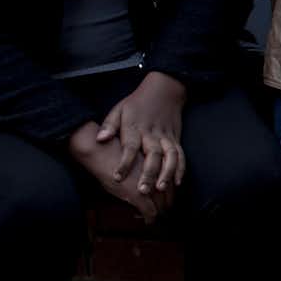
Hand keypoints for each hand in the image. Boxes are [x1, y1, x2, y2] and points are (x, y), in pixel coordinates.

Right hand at [68, 120, 169, 221]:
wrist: (102, 150)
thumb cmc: (115, 153)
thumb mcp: (134, 159)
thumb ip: (141, 169)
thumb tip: (141, 181)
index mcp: (160, 164)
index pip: (169, 183)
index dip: (166, 195)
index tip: (160, 201)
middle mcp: (159, 174)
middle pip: (169, 196)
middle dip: (164, 206)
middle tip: (157, 214)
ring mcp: (151, 185)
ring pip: (161, 205)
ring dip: (157, 213)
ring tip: (150, 218)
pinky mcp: (140, 194)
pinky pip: (150, 211)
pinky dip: (149, 218)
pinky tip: (147, 222)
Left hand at [96, 71, 187, 193]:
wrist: (165, 90)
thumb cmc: (137, 103)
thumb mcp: (119, 109)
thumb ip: (109, 125)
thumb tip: (100, 139)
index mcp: (135, 127)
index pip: (130, 146)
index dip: (124, 162)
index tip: (117, 177)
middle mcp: (152, 133)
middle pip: (152, 155)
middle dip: (149, 173)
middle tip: (143, 190)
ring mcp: (166, 136)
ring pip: (170, 156)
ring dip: (167, 173)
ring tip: (162, 189)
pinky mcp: (176, 139)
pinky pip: (181, 155)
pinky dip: (181, 168)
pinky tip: (177, 182)